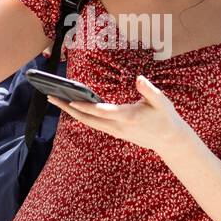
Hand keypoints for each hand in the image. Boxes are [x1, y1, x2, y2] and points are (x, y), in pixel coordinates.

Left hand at [47, 74, 190, 155]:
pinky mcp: (115, 132)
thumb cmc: (165, 117)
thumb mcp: (161, 101)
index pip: (101, 112)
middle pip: (87, 119)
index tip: (69, 100)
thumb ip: (149, 90)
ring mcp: (115, 131)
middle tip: (50, 97)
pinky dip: (81, 115)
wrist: (170, 141)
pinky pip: (93, 124)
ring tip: (56, 100)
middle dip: (67, 108)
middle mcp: (117, 126)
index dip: (85, 106)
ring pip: (88, 122)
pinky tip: (73, 108)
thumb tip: (139, 79)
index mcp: (127, 117)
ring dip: (71, 112)